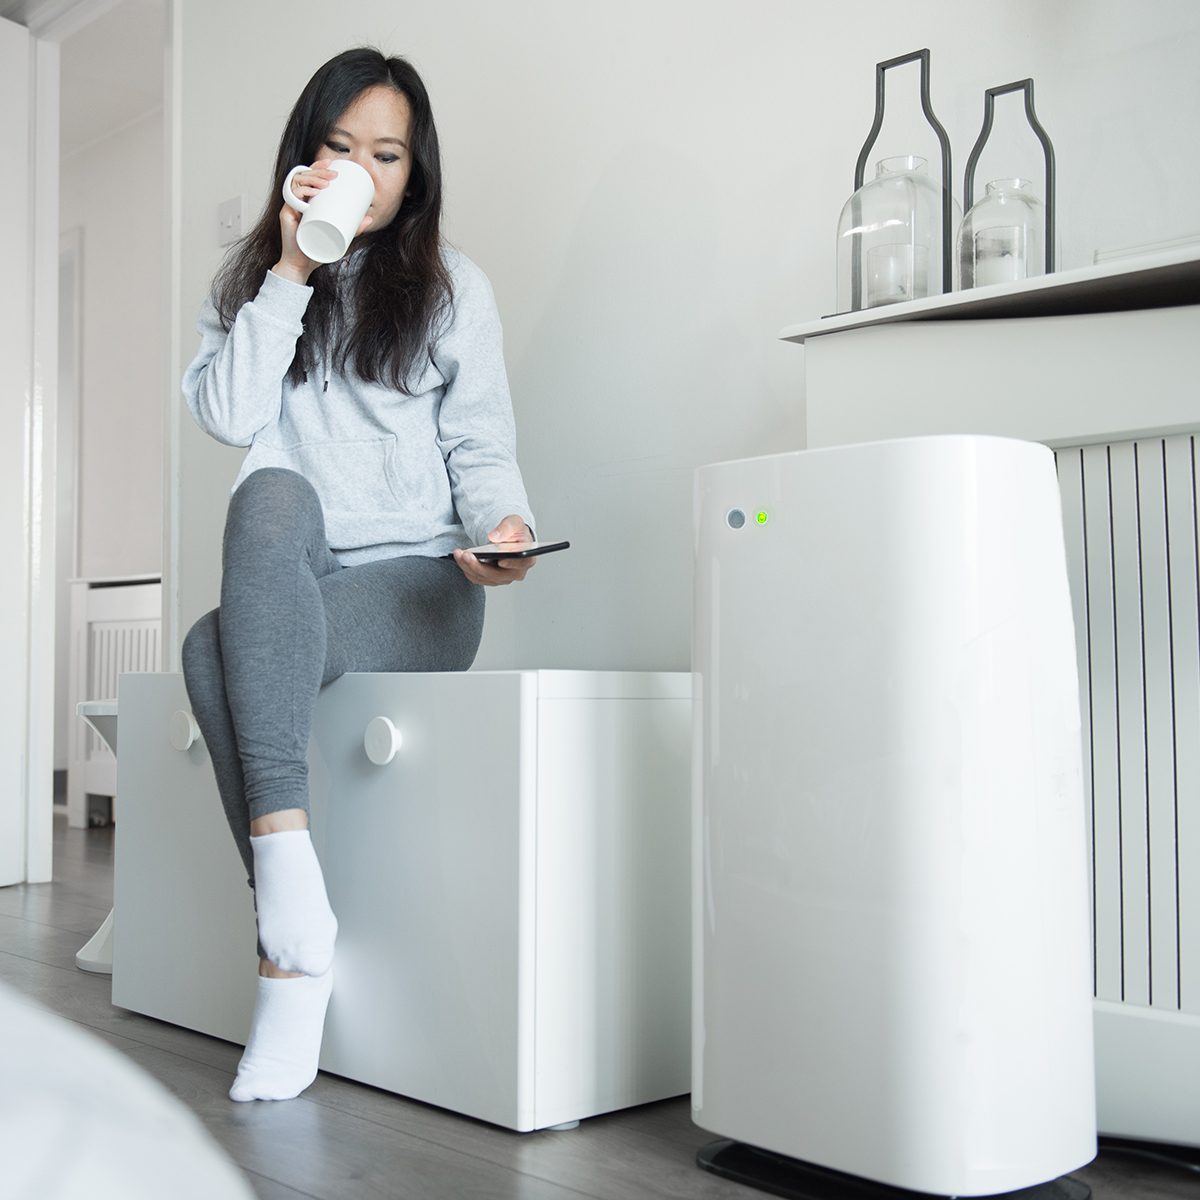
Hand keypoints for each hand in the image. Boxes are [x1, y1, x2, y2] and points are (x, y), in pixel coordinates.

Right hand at [271, 158, 373, 284]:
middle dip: (319, 171)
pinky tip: (313, 193)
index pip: (309, 176)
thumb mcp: (339, 237)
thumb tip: (370, 219)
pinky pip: (291, 197)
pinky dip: (302, 192)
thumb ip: (353, 228)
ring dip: (312, 179)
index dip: (318, 166)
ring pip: (297, 183)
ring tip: (327, 183)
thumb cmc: (317, 250)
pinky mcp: (285, 213)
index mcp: (306, 200)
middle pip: (304, 176)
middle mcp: (296, 200)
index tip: (331, 163)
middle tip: (334, 175)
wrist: (302, 265)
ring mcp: (290, 205)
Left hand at [453, 515, 536, 586]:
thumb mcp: (514, 523)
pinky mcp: (492, 579)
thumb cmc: (515, 532)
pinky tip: (460, 558)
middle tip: (466, 555)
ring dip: (469, 567)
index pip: (521, 564)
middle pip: (497, 575)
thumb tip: (494, 537)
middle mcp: (516, 572)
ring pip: (484, 578)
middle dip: (479, 566)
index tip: (500, 560)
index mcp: (526, 559)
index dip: (511, 564)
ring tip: (459, 554)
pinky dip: (467, 569)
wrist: (509, 538)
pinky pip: (477, 578)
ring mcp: (503, 578)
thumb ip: (506, 528)